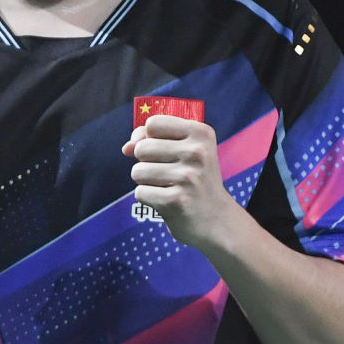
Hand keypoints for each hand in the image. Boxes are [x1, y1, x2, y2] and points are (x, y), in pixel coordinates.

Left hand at [122, 114, 232, 251]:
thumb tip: (126, 147)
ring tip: (168, 187)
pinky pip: (140, 193)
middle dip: (146, 162)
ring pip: (137, 171)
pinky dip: (149, 199)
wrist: (217, 219)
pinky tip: (168, 201)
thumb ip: (153, 139)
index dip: (148, 137)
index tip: (161, 149)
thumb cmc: (195, 179)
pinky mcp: (175, 201)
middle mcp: (197, 153)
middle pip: (141, 148)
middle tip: (168, 173)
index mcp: (201, 133)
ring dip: (146, 182)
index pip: (153, 123)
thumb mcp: (186, 151)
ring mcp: (187, 178)